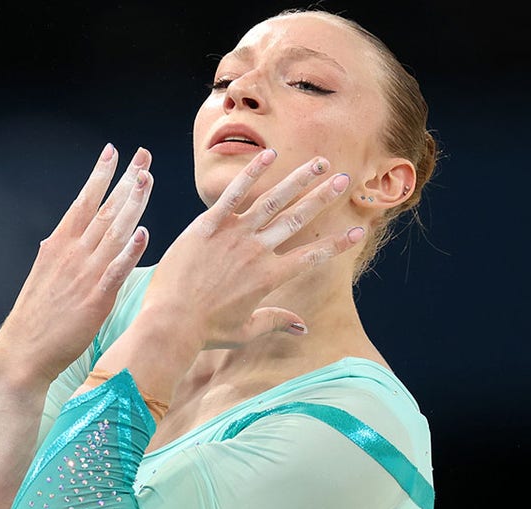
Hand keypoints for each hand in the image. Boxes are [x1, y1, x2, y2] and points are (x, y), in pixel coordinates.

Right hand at [0, 144, 154, 387]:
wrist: (23, 351)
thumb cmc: (36, 317)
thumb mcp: (43, 274)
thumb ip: (58, 255)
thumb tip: (59, 238)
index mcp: (58, 245)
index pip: (83, 202)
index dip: (99, 175)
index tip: (112, 152)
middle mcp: (71, 253)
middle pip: (104, 210)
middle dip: (125, 180)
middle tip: (142, 155)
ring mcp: (84, 274)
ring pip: (113, 232)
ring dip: (132, 205)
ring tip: (147, 180)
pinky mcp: (96, 299)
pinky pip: (116, 270)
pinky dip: (130, 251)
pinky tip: (143, 233)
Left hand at [142, 150, 362, 348]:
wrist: (171, 321)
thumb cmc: (206, 331)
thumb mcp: (245, 331)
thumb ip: (275, 321)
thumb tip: (303, 328)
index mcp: (269, 277)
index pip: (312, 256)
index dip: (337, 243)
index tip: (358, 230)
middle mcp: (257, 252)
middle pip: (298, 219)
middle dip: (324, 198)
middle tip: (346, 179)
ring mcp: (234, 235)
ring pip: (273, 201)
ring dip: (300, 180)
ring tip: (321, 163)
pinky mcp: (208, 225)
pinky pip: (234, 194)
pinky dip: (252, 173)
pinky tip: (271, 155)